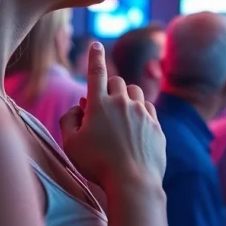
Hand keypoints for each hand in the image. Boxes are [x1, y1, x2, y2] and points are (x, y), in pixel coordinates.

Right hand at [60, 42, 165, 187]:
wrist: (133, 181)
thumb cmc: (97, 165)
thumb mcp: (71, 144)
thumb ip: (69, 120)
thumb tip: (79, 106)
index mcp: (99, 104)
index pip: (97, 72)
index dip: (95, 57)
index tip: (96, 44)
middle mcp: (122, 103)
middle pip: (117, 81)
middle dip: (109, 88)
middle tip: (102, 107)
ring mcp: (142, 112)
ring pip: (134, 92)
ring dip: (126, 97)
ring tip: (119, 116)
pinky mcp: (156, 123)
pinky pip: (148, 108)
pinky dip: (140, 111)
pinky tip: (134, 125)